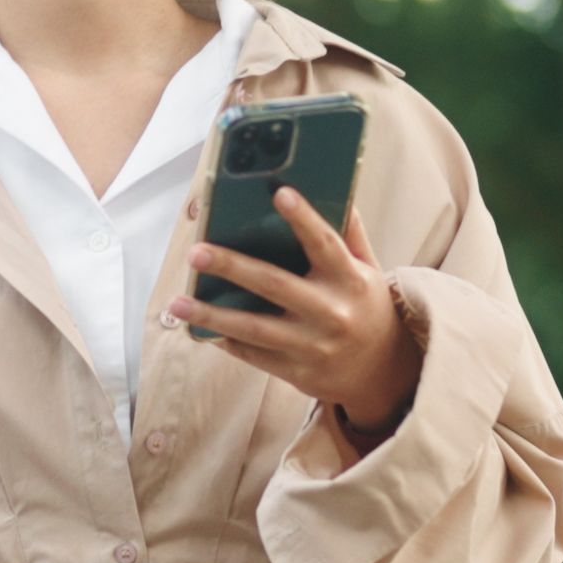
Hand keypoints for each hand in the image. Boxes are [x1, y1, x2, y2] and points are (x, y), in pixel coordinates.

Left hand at [171, 187, 421, 434]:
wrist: (385, 373)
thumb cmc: (368, 308)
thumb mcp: (368, 270)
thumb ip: (349, 234)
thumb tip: (333, 188)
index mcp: (350, 280)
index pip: (325, 244)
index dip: (304, 218)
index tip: (279, 192)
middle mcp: (331, 312)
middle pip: (275, 285)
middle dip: (232, 267)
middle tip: (196, 252)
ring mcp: (312, 346)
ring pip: (254, 328)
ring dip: (212, 315)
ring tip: (177, 302)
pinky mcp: (297, 372)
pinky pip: (254, 355)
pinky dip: (226, 341)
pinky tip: (199, 327)